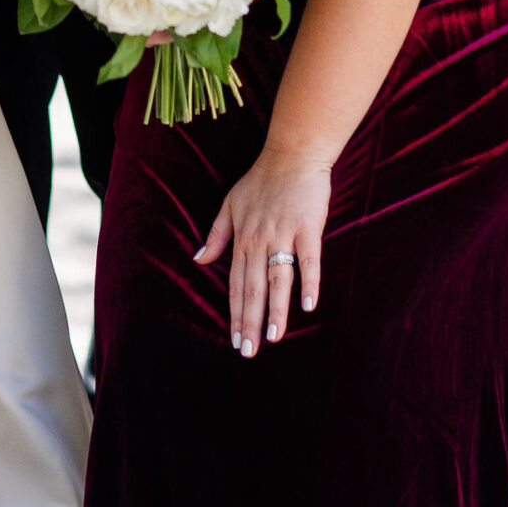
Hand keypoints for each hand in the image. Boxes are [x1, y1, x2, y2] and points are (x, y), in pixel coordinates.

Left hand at [195, 150, 331, 356]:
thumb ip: (216, 234)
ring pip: (277, 279)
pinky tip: (309, 305)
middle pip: (252, 287)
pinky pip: (309, 260)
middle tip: (248, 351)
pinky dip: (309, 282)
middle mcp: (259, 240)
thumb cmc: (262, 180)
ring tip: (273, 338)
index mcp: (241, 238)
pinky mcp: (308, 228)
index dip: (234, 312)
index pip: (234, 283)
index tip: (234, 339)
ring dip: (275, 310)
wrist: (292, 154)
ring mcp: (283, 234)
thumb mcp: (230, 204)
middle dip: (250, 321)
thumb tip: (198, 259)